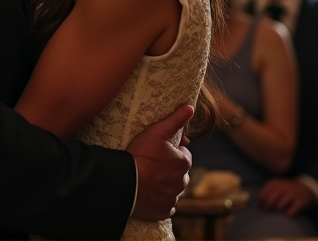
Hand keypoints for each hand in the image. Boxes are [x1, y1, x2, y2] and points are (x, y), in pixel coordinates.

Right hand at [126, 104, 193, 220]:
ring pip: (174, 189)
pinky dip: (161, 200)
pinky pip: (166, 205)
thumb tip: (190, 107)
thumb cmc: (142, 155)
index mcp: (184, 163)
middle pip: (180, 173)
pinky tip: (151, 193)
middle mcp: (182, 183)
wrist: (127, 182)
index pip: (184, 155)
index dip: (174, 151)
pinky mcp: (163, 210)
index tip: (161, 150)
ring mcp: (172, 198)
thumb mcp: (158, 131)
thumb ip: (175, 119)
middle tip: (154, 163)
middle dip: (172, 169)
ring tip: (150, 177)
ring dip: (167, 184)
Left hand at [258, 177, 314, 214]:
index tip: (261, 207)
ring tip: (278, 211)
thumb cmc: (285, 190)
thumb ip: (267, 193)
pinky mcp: (300, 202)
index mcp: (275, 183)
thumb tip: (258, 206)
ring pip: (280, 205)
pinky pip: (291, 211)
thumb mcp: (276, 187)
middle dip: (267, 207)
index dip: (261, 201)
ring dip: (277, 210)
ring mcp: (292, 194)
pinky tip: (287, 214)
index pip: (264, 193)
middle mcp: (283, 187)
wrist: (304, 188)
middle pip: (271, 199)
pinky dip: (288, 214)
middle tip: (268, 211)